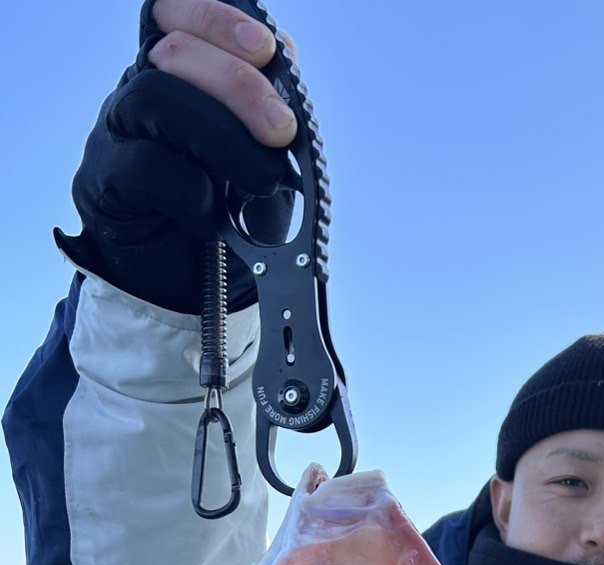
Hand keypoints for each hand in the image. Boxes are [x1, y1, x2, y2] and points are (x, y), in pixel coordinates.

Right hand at [63, 0, 299, 311]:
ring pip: (153, 98)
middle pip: (173, 53)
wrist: (192, 287)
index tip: (268, 50)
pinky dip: (190, 190)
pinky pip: (143, 166)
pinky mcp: (104, 184)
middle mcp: (140, 92)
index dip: (215, 16)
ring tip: (263, 178)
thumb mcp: (262, 157)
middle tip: (282, 132)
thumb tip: (287, 72)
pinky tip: (214, 215)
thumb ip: (269, 110)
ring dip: (222, 135)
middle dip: (238, 85)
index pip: (174, 12)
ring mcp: (116, 134)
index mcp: (179, 74)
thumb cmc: (232, 217)